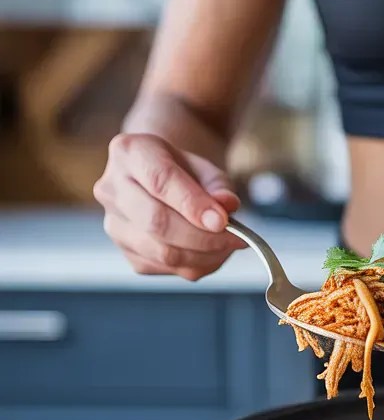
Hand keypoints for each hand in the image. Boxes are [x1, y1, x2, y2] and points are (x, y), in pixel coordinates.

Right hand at [94, 133, 245, 280]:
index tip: (222, 220)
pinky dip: (196, 265)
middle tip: (236, 238)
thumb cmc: (184, 171)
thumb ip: (219, 185)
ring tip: (228, 245)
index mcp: (129, 152)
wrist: (161, 179)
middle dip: (203, 237)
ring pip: (161, 252)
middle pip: (157, 222)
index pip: (159, 181)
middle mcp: (111, 188)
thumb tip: (227, 205)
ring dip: (204, 255)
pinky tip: (211, 253)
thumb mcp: (206, 167)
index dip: (193, 205)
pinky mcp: (125, 252)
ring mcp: (114, 224)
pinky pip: (164, 267)